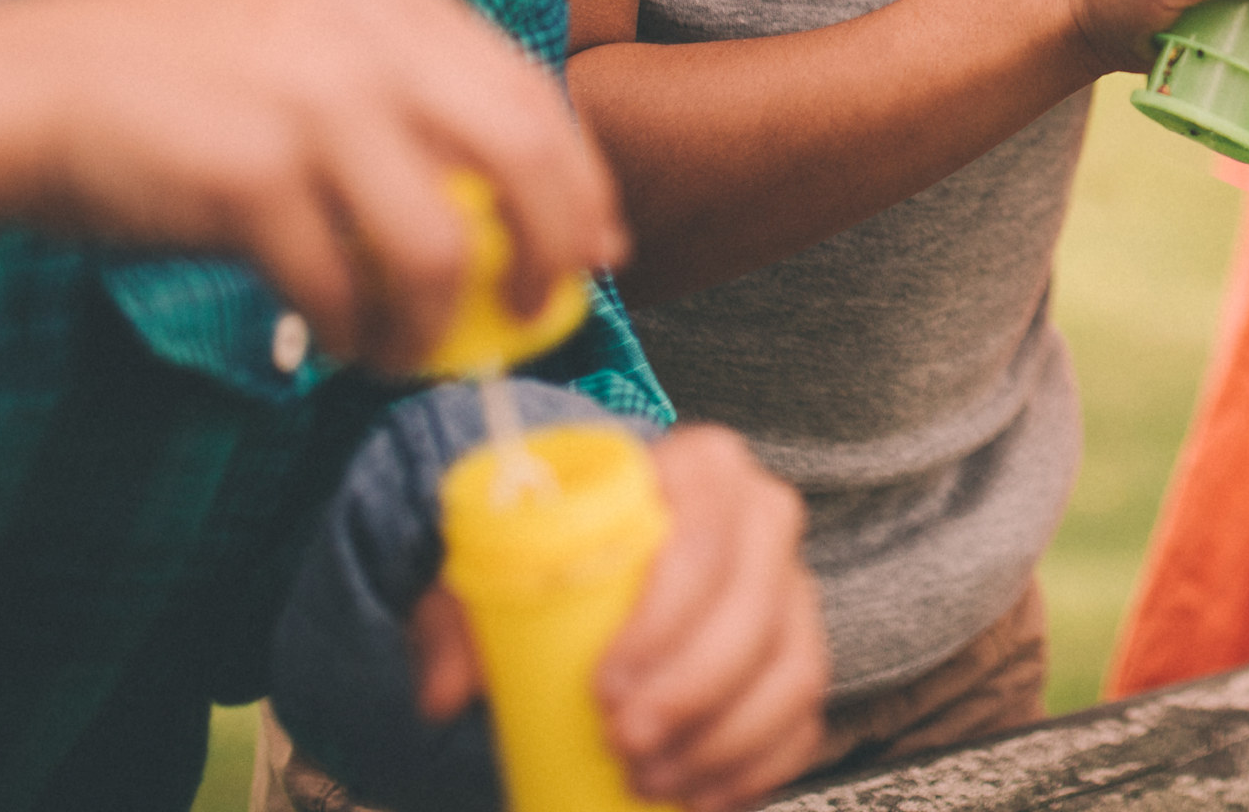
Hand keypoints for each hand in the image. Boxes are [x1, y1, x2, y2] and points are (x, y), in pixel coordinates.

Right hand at [0, 0, 620, 372]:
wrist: (20, 86)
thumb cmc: (172, 83)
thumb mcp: (308, 45)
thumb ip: (404, 100)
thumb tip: (506, 207)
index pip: (534, 93)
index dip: (580, 180)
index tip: (596, 246)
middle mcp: (372, 35)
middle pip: (525, 156)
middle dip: (552, 249)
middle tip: (537, 312)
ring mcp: (313, 100)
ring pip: (441, 241)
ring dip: (436, 317)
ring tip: (407, 347)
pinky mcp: (252, 174)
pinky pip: (340, 282)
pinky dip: (350, 327)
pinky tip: (334, 336)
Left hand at [410, 425, 827, 811]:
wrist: (599, 568)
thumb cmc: (549, 566)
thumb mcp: (490, 578)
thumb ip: (455, 627)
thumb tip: (445, 695)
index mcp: (700, 470)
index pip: (703, 537)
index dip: (663, 620)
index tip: (601, 689)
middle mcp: (764, 518)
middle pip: (755, 610)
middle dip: (692, 692)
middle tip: (622, 745)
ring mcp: (794, 589)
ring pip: (793, 669)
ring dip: (724, 741)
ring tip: (650, 779)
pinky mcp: (802, 652)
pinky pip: (803, 719)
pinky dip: (758, 769)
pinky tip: (700, 798)